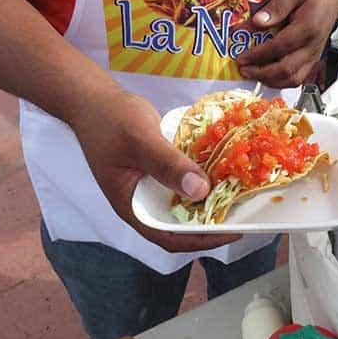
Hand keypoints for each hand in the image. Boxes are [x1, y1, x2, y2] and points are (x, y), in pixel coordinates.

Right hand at [69, 89, 241, 252]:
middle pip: (181, 224)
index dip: (201, 239)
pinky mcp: (160, 170)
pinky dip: (203, 178)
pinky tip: (223, 170)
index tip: (231, 231)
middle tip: (243, 211)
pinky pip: (185, 181)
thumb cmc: (109, 120)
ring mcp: (151, 186)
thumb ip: (168, 165)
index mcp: (132, 207)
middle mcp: (143, 202)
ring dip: (210, 199)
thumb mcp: (141, 141)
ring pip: (185, 202)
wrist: (94, 98)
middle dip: (211, 221)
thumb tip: (200, 190)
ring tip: (239, 193)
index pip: (169, 237)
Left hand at [236, 0, 337, 87]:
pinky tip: (267, 77)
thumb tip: (257, 22)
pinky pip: (298, 80)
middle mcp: (312, 46)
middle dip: (261, 73)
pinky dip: (281, 82)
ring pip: (293, 79)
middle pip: (286, 69)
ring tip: (253, 74)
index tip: (242, 57)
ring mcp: (314, 56)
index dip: (258, 55)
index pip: (280, 47)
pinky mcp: (313, 61)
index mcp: (308, 28)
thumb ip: (276, 7)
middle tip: (244, 69)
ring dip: (270, 81)